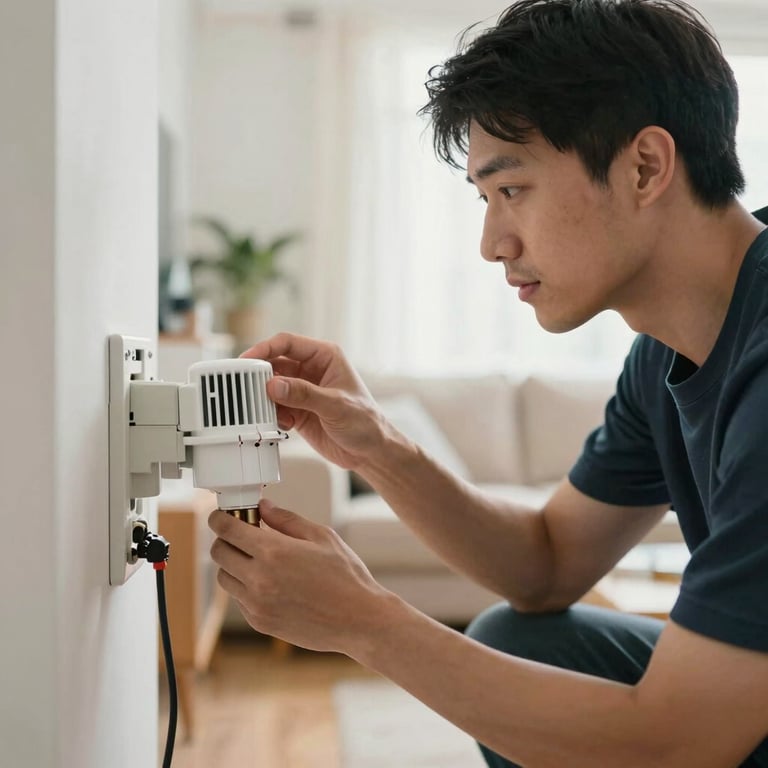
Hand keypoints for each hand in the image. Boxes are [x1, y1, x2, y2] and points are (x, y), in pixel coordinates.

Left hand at [209, 499, 394, 654]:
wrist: (359, 620)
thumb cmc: (346, 576)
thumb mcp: (322, 537)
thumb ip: (287, 520)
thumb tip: (263, 507)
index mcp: (274, 552)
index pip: (227, 530)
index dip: (219, 518)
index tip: (222, 515)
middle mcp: (259, 579)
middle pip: (219, 553)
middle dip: (226, 539)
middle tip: (245, 536)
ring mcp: (257, 604)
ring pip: (224, 577)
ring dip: (234, 564)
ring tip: (259, 560)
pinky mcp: (260, 622)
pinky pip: (239, 599)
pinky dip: (246, 587)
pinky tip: (271, 582)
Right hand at [240, 332, 387, 470]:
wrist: (370, 452)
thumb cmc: (365, 422)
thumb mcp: (335, 405)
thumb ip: (304, 394)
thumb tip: (273, 385)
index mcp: (325, 356)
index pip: (287, 343)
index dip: (264, 348)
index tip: (246, 359)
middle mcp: (311, 369)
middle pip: (274, 364)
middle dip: (261, 377)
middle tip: (248, 390)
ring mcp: (303, 390)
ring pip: (271, 387)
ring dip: (265, 399)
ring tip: (267, 412)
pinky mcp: (297, 410)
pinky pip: (274, 407)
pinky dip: (272, 415)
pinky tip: (283, 425)